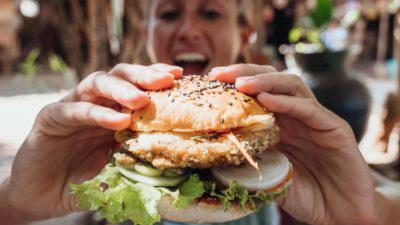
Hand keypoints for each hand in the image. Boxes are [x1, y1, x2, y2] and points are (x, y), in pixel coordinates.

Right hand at [5, 64, 181, 220]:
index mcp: (114, 110)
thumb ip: (139, 158)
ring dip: (120, 89)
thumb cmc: (85, 180)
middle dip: (143, 75)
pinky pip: (73, 110)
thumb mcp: (119, 168)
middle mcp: (95, 103)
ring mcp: (72, 107)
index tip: (179, 75)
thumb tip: (178, 160)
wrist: (43, 196)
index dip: (156, 77)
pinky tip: (117, 121)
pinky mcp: (50, 119)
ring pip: (96, 83)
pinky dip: (97, 113)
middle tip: (165, 80)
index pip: (137, 85)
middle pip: (119, 75)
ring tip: (141, 100)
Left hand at [209, 64, 378, 224]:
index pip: (257, 92)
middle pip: (272, 80)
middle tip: (219, 74)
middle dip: (244, 73)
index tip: (210, 80)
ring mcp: (316, 119)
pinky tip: (267, 99)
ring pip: (292, 86)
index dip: (233, 83)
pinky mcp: (335, 128)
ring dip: (265, 81)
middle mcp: (297, 115)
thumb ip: (249, 160)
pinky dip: (287, 102)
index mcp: (281, 123)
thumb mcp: (267, 175)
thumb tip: (212, 149)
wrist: (340, 214)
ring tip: (241, 84)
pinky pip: (310, 109)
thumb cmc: (304, 195)